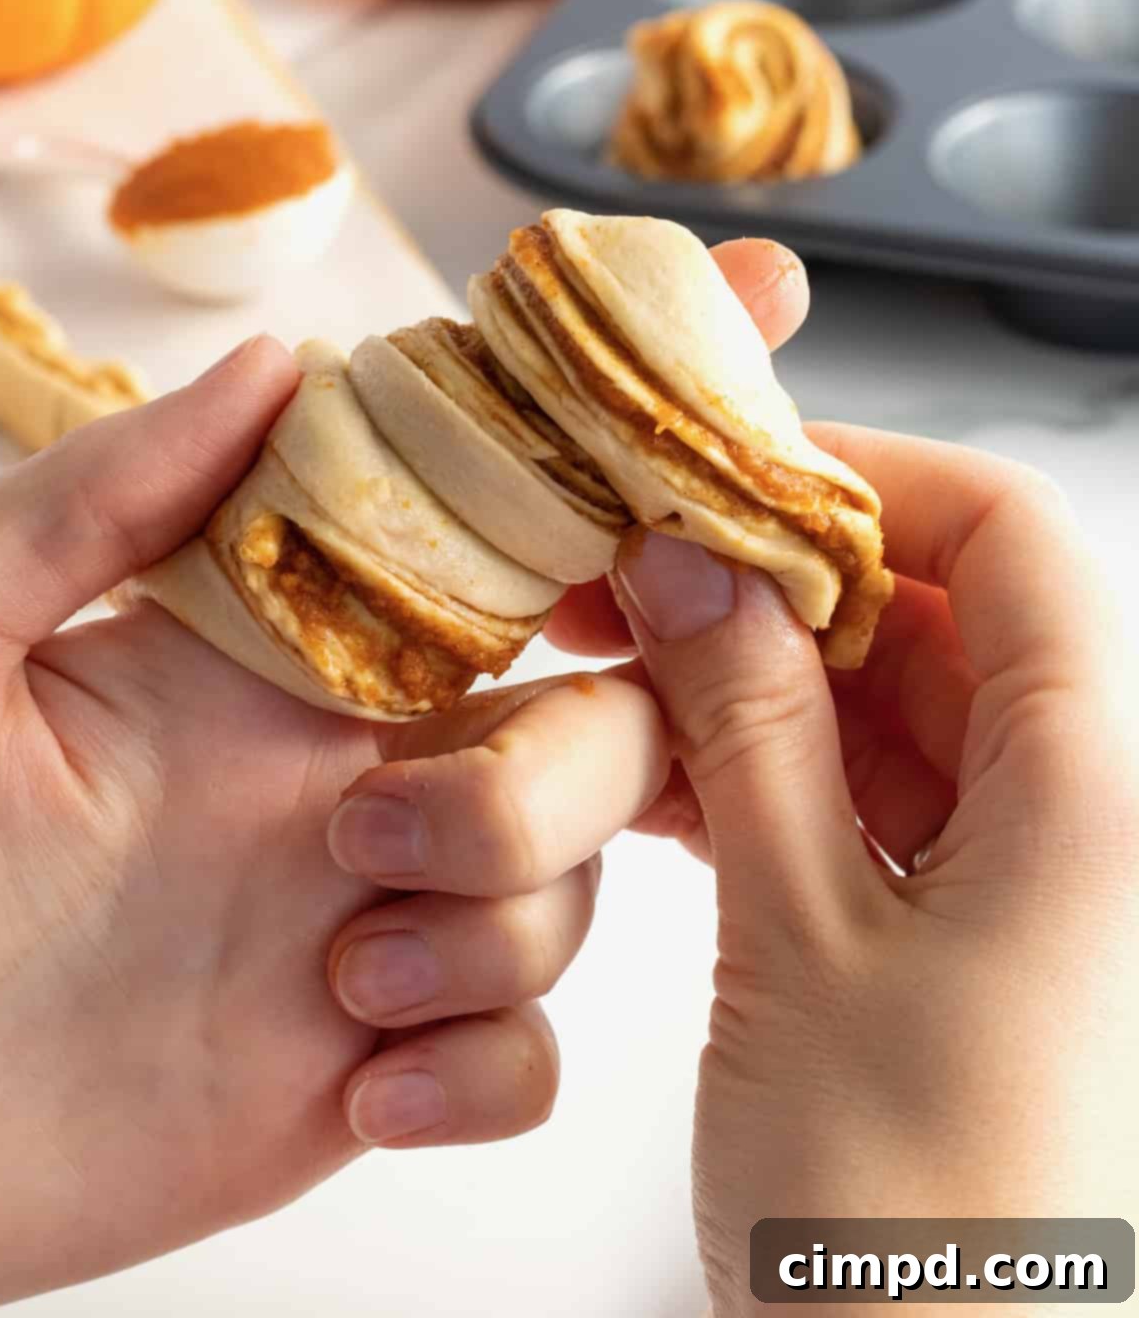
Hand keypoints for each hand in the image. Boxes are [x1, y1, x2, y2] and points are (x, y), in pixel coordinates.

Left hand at [0, 341, 658, 1313]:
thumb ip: (103, 498)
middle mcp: (348, 776)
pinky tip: (361, 1086)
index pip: (483, 519)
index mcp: (272, 660)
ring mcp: (370, 925)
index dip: (614, 432)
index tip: (756, 303)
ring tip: (332, 971)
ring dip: (495, 925)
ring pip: (577, 887)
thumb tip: (272, 360)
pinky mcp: (365, 1074)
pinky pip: (521, 1056)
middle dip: (556, 770)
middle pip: (594, 722)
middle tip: (380, 822)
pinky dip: (482, 1070)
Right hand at [567, 395, 1138, 1304]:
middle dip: (780, 584)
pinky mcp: (960, 946)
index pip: (1004, 536)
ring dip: (761, 685)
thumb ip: (745, 727)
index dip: (863, 482)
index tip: (723, 477)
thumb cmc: (920, 1235)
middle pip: (939, 618)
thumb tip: (690, 567)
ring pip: (892, 713)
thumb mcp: (800, 939)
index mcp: (1092, 790)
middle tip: (632, 576)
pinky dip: (773, 778)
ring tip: (622, 674)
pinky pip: (871, 807)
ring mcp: (1021, 885)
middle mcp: (1079, 820)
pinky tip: (669, 778)